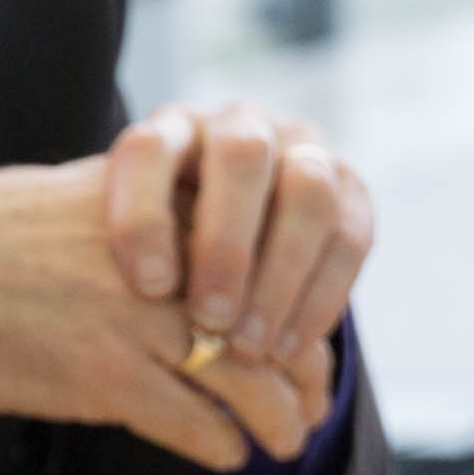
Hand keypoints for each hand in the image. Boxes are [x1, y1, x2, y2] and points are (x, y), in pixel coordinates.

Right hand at [0, 159, 326, 474]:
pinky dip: (221, 442)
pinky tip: (229, 452)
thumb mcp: (73, 206)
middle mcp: (160, 255)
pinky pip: (195, 421)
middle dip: (299, 374)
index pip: (266, 253)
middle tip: (309, 408)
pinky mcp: (106, 376)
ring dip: (275, 419)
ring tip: (284, 443)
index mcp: (158, 203)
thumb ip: (141, 225)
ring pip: (244, 377)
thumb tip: (190, 265)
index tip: (303, 344)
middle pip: (268, 320)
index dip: (297, 308)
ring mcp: (136, 318)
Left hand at [98, 103, 373, 390]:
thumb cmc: (165, 256)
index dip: (146, 216)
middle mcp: (241, 125)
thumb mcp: (137, 251)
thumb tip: (123, 317)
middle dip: (226, 245)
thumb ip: (134, 266)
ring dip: (282, 277)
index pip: (150, 152)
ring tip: (254, 348)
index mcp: (172, 128)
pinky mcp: (350, 188)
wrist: (240, 243)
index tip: (147, 289)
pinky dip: (321, 298)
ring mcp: (303, 149)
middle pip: (241, 159)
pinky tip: (289, 349)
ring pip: (308, 194)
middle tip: (210, 321)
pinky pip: (349, 236)